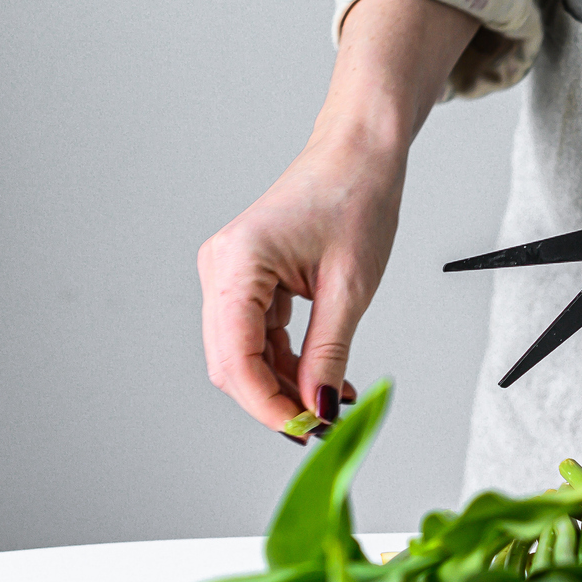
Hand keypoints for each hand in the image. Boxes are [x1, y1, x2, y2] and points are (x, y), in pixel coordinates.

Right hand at [198, 0, 477, 437]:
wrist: (360, 152)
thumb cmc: (356, 198)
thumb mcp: (350, 288)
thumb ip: (328, 354)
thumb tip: (317, 410)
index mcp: (237, 263)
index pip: (235, 359)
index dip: (267, 405)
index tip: (307, 430)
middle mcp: (220, 269)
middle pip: (230, 363)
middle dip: (273, 401)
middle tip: (321, 427)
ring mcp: (229, 275)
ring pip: (244, 356)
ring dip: (283, 386)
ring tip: (331, 405)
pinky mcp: (247, 281)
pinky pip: (258, 338)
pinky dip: (287, 364)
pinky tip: (323, 381)